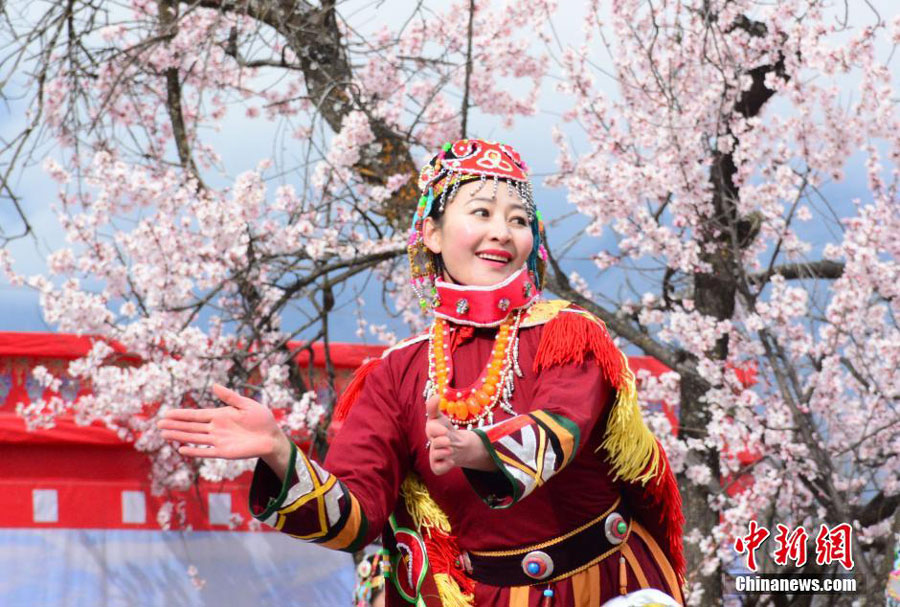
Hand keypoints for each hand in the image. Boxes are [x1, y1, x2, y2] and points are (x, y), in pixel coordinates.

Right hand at [157, 384, 290, 467]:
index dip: (181, 414)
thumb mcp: (246, 404)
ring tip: (164, 434)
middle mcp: (216, 428)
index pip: (196, 415)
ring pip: (195, 438)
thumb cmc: (261, 418)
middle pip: (191, 426)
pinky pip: (206, 451)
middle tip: (158, 424)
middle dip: (175, 425)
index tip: (166, 413)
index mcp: (220, 415)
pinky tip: (181, 449)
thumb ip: (230, 397)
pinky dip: (195, 451)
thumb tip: (214, 385)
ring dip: (179, 436)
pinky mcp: (224, 452)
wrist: (272, 436)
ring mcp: (219, 440)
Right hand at [425, 393, 461, 474]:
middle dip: (441, 442)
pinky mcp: (437, 466)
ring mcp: (433, 455)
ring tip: (450, 449)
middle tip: (448, 441)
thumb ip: (434, 408)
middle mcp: (431, 443)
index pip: (431, 429)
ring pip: (436, 456)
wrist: (455, 445)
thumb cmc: (445, 429)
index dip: (436, 430)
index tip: (445, 430)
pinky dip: (445, 466)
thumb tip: (435, 395)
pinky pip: (438, 469)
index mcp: (432, 430)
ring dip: (444, 453)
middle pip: (434, 444)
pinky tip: (451, 461)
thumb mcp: (441, 417)